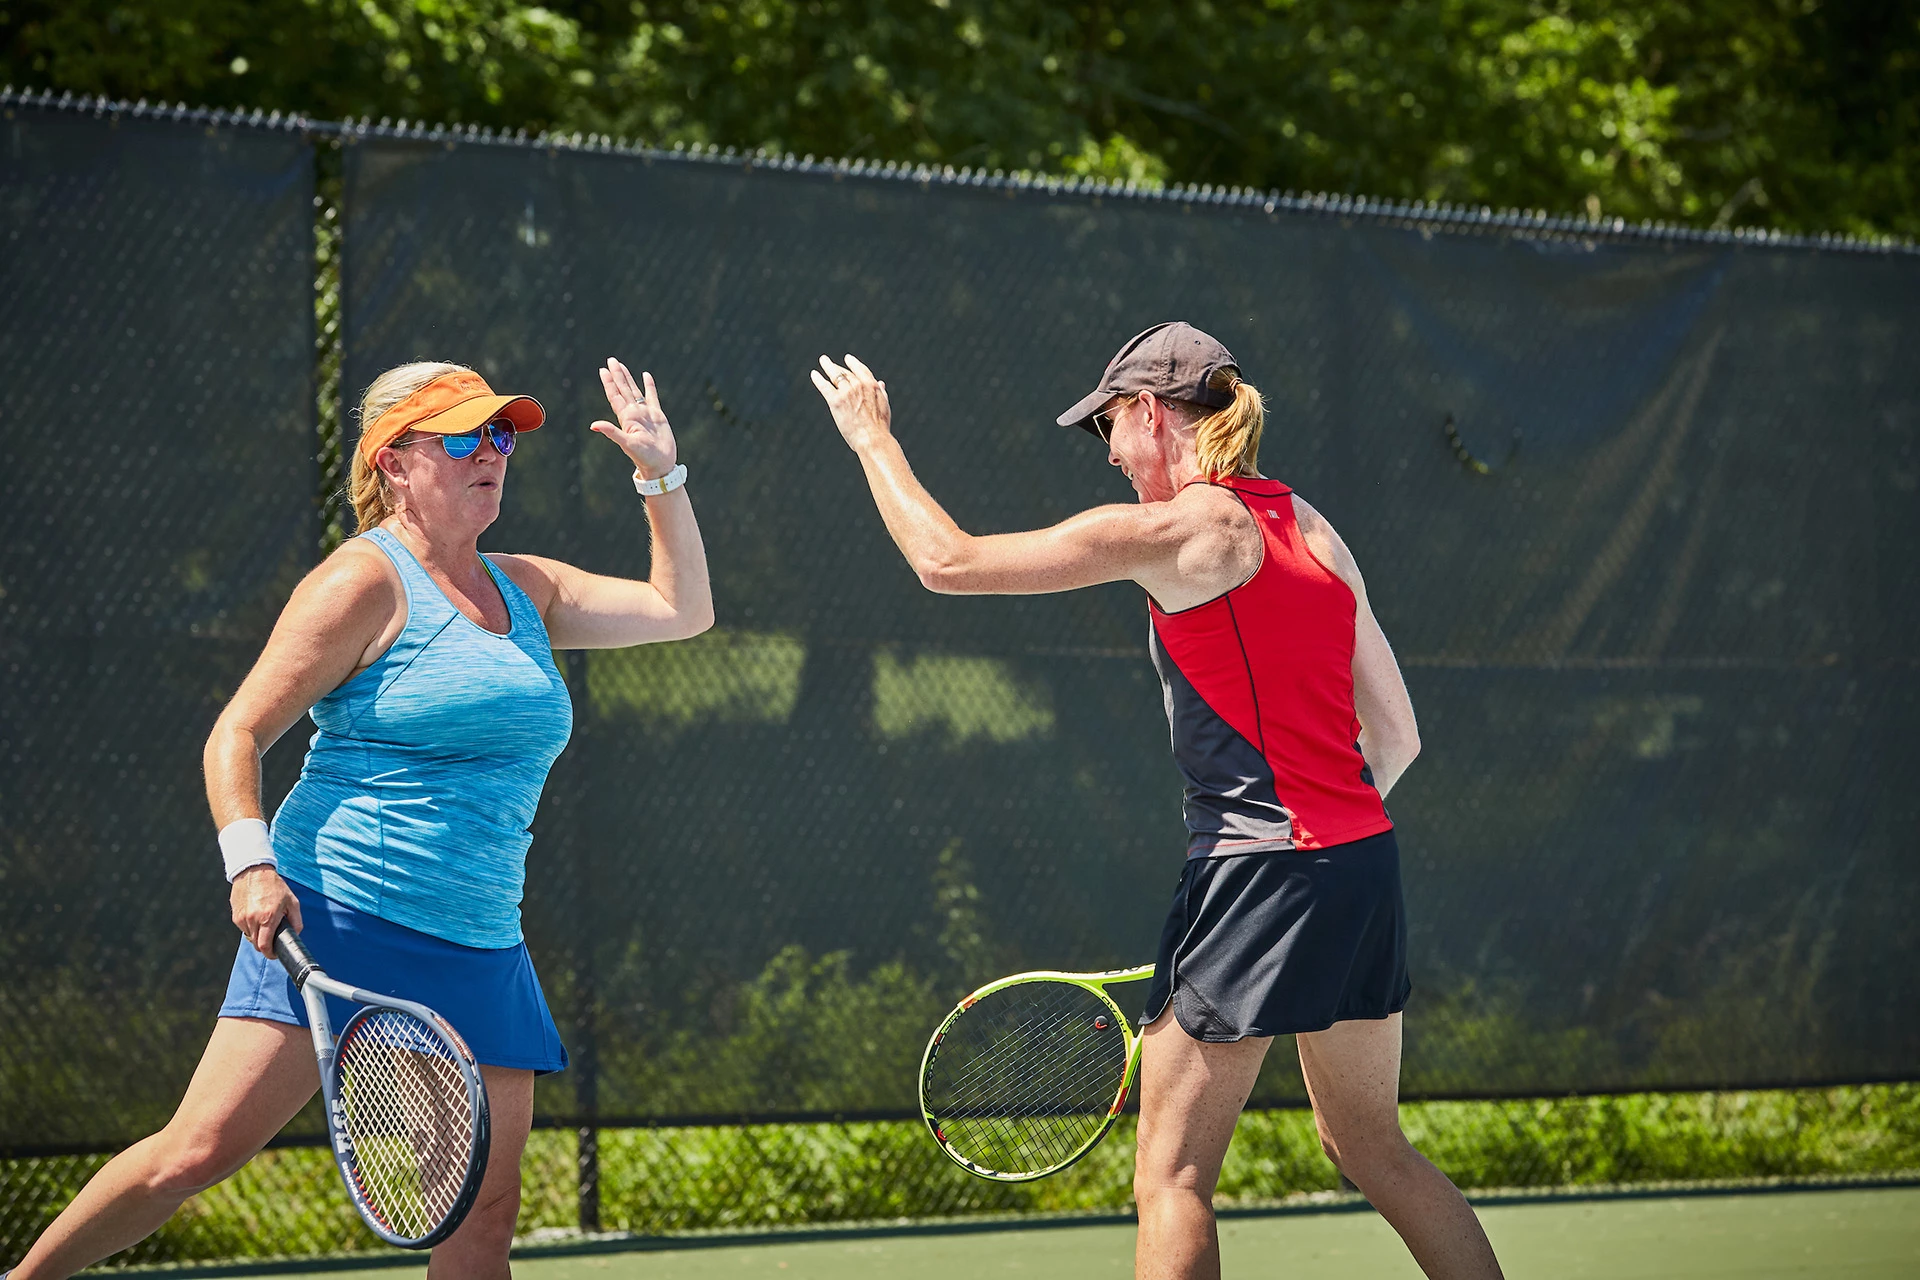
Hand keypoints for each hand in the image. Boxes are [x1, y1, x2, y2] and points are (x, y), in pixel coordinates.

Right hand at [231, 864, 302, 957]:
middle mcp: (252, 920)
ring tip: (265, 921)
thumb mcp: (292, 902)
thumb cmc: (274, 886)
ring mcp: (242, 918)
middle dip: (265, 945)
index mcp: (268, 918)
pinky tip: (257, 915)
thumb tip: (296, 934)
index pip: (264, 946)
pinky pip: (244, 928)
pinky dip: (251, 927)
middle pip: (256, 944)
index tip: (274, 954)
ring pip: (250, 937)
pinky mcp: (235, 916)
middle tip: (272, 938)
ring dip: (258, 935)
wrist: (253, 871)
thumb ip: (296, 921)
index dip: (270, 954)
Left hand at [592, 358, 678, 479]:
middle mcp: (634, 413)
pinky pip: (652, 396)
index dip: (609, 383)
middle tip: (611, 360)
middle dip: (617, 375)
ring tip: (622, 365)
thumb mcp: (627, 444)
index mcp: (626, 418)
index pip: (615, 396)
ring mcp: (645, 413)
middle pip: (623, 389)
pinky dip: (649, 385)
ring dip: (628, 378)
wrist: (660, 465)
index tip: (603, 370)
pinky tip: (646, 375)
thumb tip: (593, 426)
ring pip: (635, 391)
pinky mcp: (657, 415)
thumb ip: (612, 433)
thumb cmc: (644, 457)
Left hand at [811, 354, 892, 450]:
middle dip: (836, 366)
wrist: (873, 438)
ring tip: (823, 361)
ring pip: (835, 375)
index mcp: (872, 386)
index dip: (853, 363)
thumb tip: (881, 383)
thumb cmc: (880, 427)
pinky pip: (824, 386)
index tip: (847, 358)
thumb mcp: (884, 406)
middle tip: (827, 361)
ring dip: (827, 366)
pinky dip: (818, 379)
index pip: (861, 369)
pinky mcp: (836, 401)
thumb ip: (881, 393)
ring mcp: (847, 392)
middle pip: (845, 372)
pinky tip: (814, 374)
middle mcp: (859, 385)